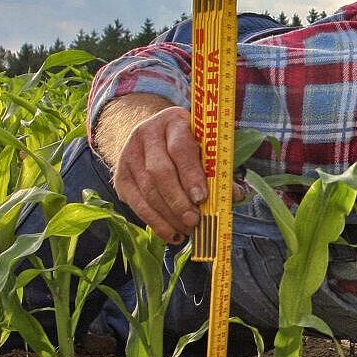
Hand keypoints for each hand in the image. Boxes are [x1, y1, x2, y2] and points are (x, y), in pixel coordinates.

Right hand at [110, 105, 208, 242]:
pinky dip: (155, 222)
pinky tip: (172, 234)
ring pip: (147, 190)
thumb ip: (219, 167)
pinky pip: (136, 203)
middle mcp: (147, 135)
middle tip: (195, 220)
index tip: (202, 197)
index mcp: (173, 122)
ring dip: (169, 215)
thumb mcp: (205, 144)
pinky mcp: (121, 177)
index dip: (191, 175)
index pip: (180, 149)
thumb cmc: (189, 142)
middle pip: (160, 172)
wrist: (154, 136)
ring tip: (188, 230)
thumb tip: (236, 195)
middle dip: (179, 200)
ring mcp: (129, 156)